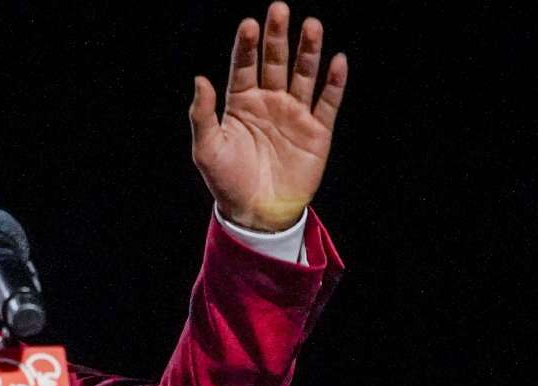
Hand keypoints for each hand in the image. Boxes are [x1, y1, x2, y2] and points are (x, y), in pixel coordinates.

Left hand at [190, 2, 347, 231]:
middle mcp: (269, 102)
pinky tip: (337, 61)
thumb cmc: (227, 181)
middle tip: (279, 9)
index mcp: (241, 103)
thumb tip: (200, 79)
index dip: (247, 46)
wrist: (256, 213)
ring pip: (303, 75)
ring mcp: (295, 114)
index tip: (249, 24)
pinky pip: (328, 102)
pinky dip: (334, 83)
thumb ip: (202, 114)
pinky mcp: (317, 131)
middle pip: (276, 62)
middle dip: (278, 37)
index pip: (244, 66)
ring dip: (308, 51)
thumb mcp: (207, 149)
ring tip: (311, 25)